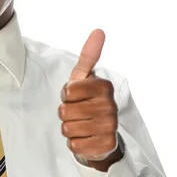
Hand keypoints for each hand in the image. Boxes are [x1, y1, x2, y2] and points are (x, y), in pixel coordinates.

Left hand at [58, 29, 120, 168]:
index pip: (68, 91)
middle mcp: (110, 106)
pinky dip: (74, 143)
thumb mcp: (84, 78)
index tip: (76, 96)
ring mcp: (110, 127)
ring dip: (69, 128)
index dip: (66, 95)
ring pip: (68, 128)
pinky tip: (85, 138)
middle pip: (65, 111)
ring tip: (81, 125)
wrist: (100, 134)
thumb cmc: (87, 101)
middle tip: (77, 113)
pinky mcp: (105, 146)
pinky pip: (74, 145)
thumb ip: (89, 56)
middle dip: (65, 113)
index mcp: (104, 87)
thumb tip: (99, 30)